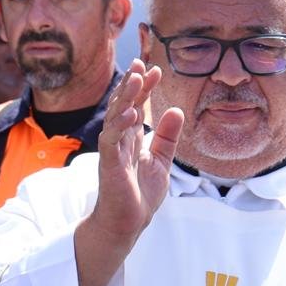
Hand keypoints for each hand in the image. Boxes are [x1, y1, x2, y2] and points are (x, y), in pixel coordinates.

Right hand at [85, 61, 178, 247]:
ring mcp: (113, 151)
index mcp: (131, 137)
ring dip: (126, 98)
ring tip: (136, 79)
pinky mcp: (109, 165)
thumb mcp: (161, 160)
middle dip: (133, 84)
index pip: (137, 105)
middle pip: (124, 105)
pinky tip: (131, 114)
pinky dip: (120, 127)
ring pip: (116, 118)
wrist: (129, 222)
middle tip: (142, 63)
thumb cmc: (141, 193)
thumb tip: (176, 110)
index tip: (156, 69)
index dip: (145, 87)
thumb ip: (167, 136)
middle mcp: (120, 140)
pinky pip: (111, 141)